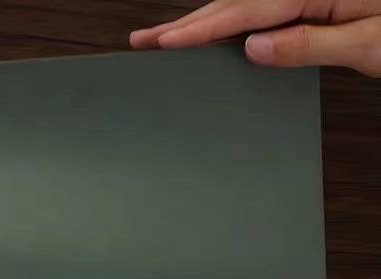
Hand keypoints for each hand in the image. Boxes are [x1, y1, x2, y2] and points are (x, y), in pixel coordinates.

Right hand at [130, 0, 380, 76]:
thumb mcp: (369, 45)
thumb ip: (310, 44)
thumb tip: (255, 47)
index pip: (247, 10)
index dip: (201, 29)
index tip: (164, 43)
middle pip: (238, 0)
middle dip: (189, 23)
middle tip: (145, 41)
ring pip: (248, 1)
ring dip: (207, 20)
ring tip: (168, 38)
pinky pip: (269, 6)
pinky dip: (236, 21)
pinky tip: (220, 35)